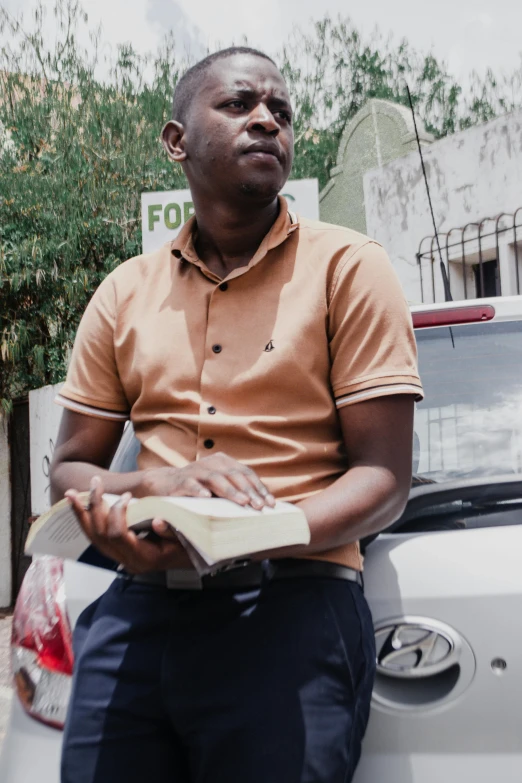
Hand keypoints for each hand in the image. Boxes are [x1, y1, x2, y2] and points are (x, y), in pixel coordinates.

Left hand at [66, 476, 193, 573]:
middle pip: (100, 535)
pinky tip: (77, 505)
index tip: (127, 497)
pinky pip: (95, 537)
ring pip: (93, 537)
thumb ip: (171, 532)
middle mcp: (127, 561)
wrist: (188, 560)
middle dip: (94, 507)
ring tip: (72, 493)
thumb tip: (156, 521)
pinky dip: (85, 520)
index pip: (118, 536)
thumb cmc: (188, 548)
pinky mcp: (116, 552)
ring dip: (82, 513)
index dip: (117, 514)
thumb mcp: (185, 540)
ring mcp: (119, 559)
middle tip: (95, 483)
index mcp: (143, 558)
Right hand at [138, 452, 275, 509]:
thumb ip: (236, 491)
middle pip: (234, 475)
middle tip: (259, 506)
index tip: (271, 504)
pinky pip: (190, 484)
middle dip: (249, 491)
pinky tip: (206, 498)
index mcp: (224, 462)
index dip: (259, 487)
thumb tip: (262, 505)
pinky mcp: (180, 481)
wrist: (165, 484)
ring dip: (230, 491)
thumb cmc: (198, 489)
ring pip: (215, 478)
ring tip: (242, 502)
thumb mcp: (219, 487)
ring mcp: (196, 470)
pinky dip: (198, 490)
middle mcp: (211, 463)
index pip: (246, 473)